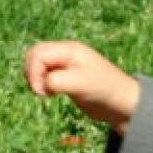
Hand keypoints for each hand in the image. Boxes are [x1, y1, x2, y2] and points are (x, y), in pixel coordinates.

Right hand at [23, 41, 140, 134]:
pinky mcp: (64, 77)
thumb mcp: (80, 84)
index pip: (38, 53)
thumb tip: (43, 84)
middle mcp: (65, 53)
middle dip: (31, 72)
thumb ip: (58, 81)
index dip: (34, 72)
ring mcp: (64, 64)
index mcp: (69, 49)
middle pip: (34, 54)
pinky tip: (50, 93)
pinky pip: (43, 74)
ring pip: (36, 64)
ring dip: (34, 77)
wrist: (121, 103)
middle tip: (41, 91)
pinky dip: (41, 83)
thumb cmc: (104, 90)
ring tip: (45, 92)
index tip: (43, 92)